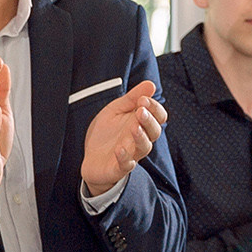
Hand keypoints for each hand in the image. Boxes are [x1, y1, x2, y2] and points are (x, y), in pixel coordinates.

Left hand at [79, 81, 166, 197]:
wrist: (92, 159)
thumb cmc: (107, 133)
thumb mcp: (116, 110)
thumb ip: (132, 98)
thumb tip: (151, 84)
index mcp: (142, 124)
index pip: (158, 116)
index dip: (154, 108)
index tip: (143, 99)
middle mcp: (141, 139)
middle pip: (155, 131)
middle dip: (149, 120)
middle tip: (140, 111)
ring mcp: (132, 154)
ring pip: (144, 147)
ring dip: (140, 137)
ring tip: (134, 128)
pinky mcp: (119, 167)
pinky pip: (126, 164)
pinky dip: (125, 157)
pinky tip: (119, 149)